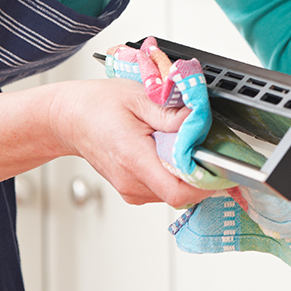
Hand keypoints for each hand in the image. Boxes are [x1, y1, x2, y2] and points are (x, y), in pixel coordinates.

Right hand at [50, 78, 214, 207]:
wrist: (69, 118)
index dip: (206, 183)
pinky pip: (163, 189)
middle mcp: (132, 181)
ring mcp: (131, 190)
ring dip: (187, 173)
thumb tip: (198, 122)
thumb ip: (171, 113)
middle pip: (181, 194)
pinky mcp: (132, 190)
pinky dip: (174, 174)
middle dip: (201, 173)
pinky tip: (167, 152)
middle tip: (206, 146)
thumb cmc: (98, 105)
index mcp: (133, 158)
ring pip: (174, 193)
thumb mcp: (138, 96)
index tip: (221, 166)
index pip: (178, 191)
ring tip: (181, 144)